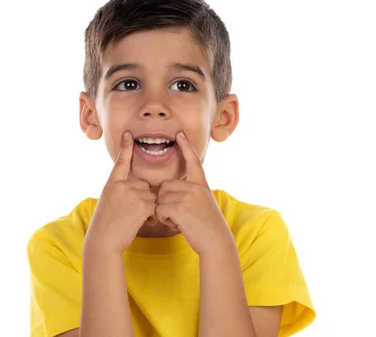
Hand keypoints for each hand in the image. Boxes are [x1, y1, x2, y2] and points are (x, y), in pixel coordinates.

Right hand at [85, 131, 157, 253]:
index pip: (121, 161)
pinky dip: (151, 215)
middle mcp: (122, 185)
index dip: (126, 147)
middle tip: (129, 213)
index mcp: (113, 183)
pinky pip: (155, 206)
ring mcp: (132, 193)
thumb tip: (141, 186)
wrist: (104, 240)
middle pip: (144, 185)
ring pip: (151, 196)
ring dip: (148, 208)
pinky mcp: (142, 204)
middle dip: (143, 199)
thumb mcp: (109, 200)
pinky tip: (140, 222)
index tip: (129, 134)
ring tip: (132, 219)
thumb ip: (122, 189)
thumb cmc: (107, 223)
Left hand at [156, 132, 234, 255]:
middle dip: (165, 202)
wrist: (216, 241)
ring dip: (164, 212)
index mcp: (201, 184)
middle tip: (180, 215)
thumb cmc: (207, 225)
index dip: (186, 147)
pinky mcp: (180, 207)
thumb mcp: (203, 202)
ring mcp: (188, 196)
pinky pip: (159, 209)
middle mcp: (195, 186)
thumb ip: (190, 192)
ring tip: (180, 220)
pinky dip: (164, 219)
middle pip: (164, 186)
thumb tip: (168, 189)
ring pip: (160, 199)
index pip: (193, 161)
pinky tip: (178, 225)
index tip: (179, 133)